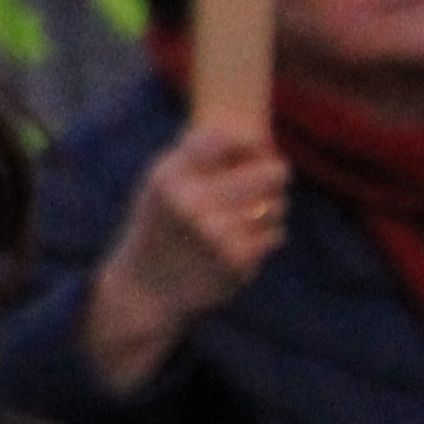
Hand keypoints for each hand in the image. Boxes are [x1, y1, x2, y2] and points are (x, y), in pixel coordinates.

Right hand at [80, 125, 286, 397]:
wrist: (145, 288)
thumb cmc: (157, 226)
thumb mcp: (159, 182)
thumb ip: (194, 156)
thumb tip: (253, 135)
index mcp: (170, 177)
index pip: (225, 137)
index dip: (247, 141)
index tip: (253, 148)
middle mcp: (194, 204)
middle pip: (269, 171)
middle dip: (274, 171)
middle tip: (272, 175)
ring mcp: (218, 236)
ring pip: (278, 205)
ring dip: (271, 206)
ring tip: (251, 212)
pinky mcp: (237, 264)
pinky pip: (276, 234)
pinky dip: (266, 234)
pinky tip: (245, 238)